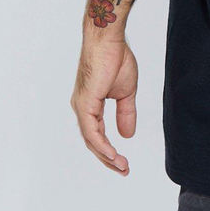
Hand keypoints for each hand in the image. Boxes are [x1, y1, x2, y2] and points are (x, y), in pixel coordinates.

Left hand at [71, 34, 137, 174]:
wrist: (109, 41)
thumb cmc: (115, 58)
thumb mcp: (126, 92)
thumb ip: (125, 113)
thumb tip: (127, 134)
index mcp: (90, 105)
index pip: (97, 135)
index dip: (110, 150)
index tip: (124, 162)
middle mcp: (82, 108)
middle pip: (93, 142)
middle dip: (108, 158)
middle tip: (124, 169)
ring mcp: (82, 107)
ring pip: (91, 140)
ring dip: (106, 156)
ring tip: (121, 166)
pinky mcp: (85, 104)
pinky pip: (91, 132)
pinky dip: (102, 145)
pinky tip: (112, 154)